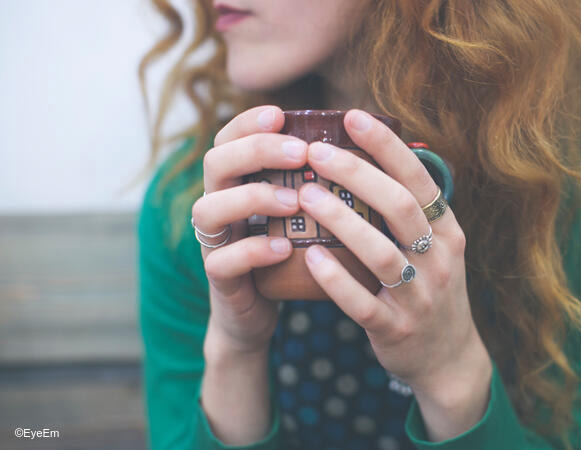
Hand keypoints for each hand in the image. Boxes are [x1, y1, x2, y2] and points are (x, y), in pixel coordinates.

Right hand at [191, 105, 308, 355]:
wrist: (259, 312)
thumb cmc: (286, 253)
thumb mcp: (296, 213)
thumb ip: (309, 181)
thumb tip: (357, 144)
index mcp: (236, 183)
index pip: (229, 139)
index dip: (248, 122)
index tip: (280, 114)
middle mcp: (218, 205)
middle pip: (215, 162)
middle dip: (256, 150)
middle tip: (300, 152)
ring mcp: (214, 243)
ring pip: (208, 209)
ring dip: (253, 198)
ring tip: (294, 201)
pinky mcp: (220, 280)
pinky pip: (223, 262)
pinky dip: (253, 251)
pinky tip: (284, 248)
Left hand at [298, 109, 492, 439]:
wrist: (448, 360)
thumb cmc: (429, 289)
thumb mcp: (435, 248)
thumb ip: (411, 211)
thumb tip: (373, 156)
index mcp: (447, 232)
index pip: (419, 179)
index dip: (386, 145)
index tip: (352, 116)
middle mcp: (439, 260)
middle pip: (400, 207)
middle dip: (357, 174)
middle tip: (316, 151)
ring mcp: (420, 297)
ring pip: (381, 254)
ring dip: (341, 221)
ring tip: (305, 195)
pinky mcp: (396, 330)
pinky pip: (364, 303)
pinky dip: (337, 280)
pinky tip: (312, 258)